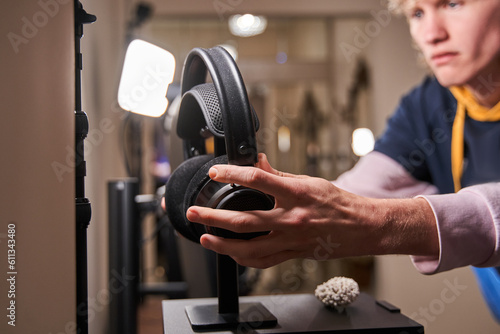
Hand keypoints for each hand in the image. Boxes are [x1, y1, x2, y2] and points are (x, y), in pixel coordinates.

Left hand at [186, 153, 438, 268]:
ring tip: (204, 237)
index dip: (232, 173)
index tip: (216, 172)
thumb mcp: (309, 181)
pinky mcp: (293, 254)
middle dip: (213, 217)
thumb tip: (258, 161)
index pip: (257, 180)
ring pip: (249, 249)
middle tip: (195, 212)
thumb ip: (279, 175)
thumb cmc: (338, 202)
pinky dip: (243, 258)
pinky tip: (231, 254)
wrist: (362, 227)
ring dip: (222, 244)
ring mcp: (291, 240)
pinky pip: (263, 261)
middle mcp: (291, 218)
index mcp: (296, 194)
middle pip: (244, 221)